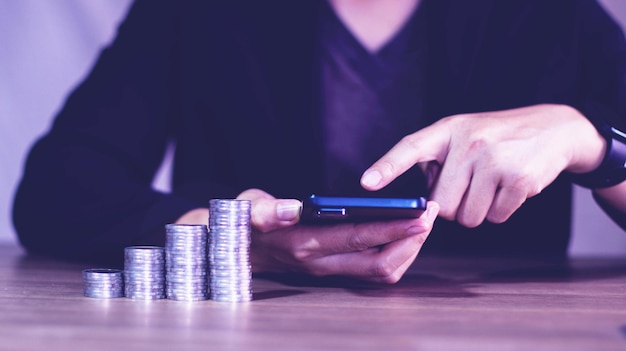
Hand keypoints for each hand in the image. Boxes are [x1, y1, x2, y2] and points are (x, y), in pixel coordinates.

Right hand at [237, 188, 438, 283]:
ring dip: (408, 249)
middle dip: (411, 239)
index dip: (392, 228)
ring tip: (422, 220)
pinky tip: (405, 234)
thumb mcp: (247, 210)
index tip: (419, 213)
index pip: (358, 239)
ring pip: (382, 272)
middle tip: (430, 212)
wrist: (239, 250)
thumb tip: (292, 208)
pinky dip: (397, 254)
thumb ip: (267, 211)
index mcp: (304, 244)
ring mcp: (330, 271)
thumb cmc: (246, 224)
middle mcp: (321, 264)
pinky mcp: (335, 271)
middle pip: (380, 263)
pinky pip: (375, 272)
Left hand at [361, 104, 604, 226]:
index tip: (367, 184)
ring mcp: (493, 159)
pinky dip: (501, 211)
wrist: (554, 129)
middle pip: (440, 205)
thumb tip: (421, 206)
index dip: (387, 168)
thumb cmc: (497, 138)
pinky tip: (510, 187)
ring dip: (478, 210)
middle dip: (452, 206)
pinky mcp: (518, 179)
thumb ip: (436, 164)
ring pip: (467, 217)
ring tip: (491, 184)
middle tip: (470, 186)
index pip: (410, 148)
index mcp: (447, 129)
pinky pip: (495, 218)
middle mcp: (468, 142)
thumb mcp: (463, 136)